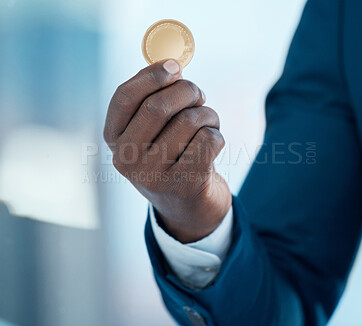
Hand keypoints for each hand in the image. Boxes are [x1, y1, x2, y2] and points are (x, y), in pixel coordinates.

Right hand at [104, 59, 231, 242]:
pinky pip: (209, 140)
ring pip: (189, 121)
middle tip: (199, 94)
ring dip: (207, 114)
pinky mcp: (183, 184)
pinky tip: (212, 145)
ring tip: (208, 122)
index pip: (124, 98)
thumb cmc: (172, 157)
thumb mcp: (155, 132)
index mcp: (114, 140)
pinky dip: (217, 134)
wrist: (187, 206)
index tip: (174, 65)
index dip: (151, 76)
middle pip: (158, 106)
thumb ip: (157, 99)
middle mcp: (127, 159)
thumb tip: (173, 66)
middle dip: (187, 91)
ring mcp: (153, 175)